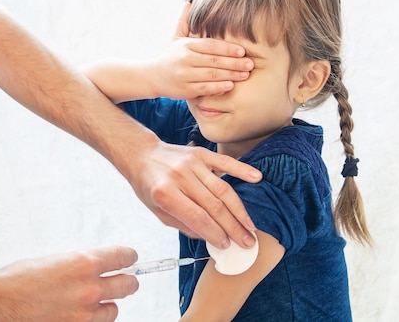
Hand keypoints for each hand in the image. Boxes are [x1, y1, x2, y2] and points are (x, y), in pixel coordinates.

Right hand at [0, 246, 137, 320]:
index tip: (130, 258)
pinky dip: (93, 320)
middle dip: (128, 281)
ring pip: (114, 309)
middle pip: (128, 284)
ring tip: (100, 301)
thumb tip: (93, 265)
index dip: (129, 257)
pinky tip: (85, 315)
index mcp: (84, 262)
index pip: (123, 257)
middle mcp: (89, 287)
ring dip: (109, 304)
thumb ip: (78, 264)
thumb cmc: (18, 279)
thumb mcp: (53, 260)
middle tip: (126, 280)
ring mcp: (84, 312)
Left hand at [126, 138, 261, 249]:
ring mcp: (192, 163)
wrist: (142, 155)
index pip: (197, 218)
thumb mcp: (157, 211)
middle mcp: (180, 176)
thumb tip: (211, 238)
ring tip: (250, 226)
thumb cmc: (149, 186)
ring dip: (239, 210)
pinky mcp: (201, 153)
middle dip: (232, 227)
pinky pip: (225, 162)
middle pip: (213, 206)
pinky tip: (256, 178)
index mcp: (165, 193)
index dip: (215, 233)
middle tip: (246, 241)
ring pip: (222, 189)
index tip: (227, 245)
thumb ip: (184, 225)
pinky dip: (242, 170)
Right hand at [150, 2, 253, 99]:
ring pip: (211, 74)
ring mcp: (185, 75)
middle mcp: (185, 59)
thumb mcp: (176, 38)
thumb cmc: (172, 56)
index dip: (227, 48)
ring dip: (230, 74)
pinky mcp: (185, 90)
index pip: (210, 45)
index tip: (242, 51)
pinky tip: (231, 85)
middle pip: (214, 60)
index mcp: (187, 45)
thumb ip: (184, 22)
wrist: (153, 77)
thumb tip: (188, 2)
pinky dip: (218, 87)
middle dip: (234, 62)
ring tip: (245, 74)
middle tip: (250, 64)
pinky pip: (205, 88)